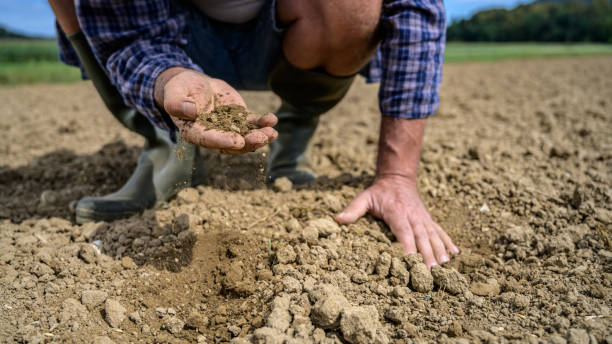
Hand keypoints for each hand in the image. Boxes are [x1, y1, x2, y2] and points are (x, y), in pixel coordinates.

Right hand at [155, 67, 277, 153]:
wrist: (193, 85)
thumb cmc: (180, 90)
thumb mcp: (174, 94)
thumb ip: (177, 104)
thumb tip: (190, 111)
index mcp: (195, 133)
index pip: (209, 140)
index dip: (223, 141)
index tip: (237, 141)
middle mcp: (214, 135)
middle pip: (232, 144)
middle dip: (248, 143)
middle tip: (261, 138)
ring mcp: (229, 128)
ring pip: (246, 136)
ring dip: (260, 136)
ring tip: (271, 132)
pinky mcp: (239, 119)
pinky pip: (252, 123)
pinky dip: (263, 123)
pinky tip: (272, 119)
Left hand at [336, 175, 458, 267]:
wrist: (397, 178)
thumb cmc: (378, 192)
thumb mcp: (364, 198)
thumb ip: (352, 209)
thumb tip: (337, 219)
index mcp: (397, 213)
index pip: (403, 232)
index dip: (408, 246)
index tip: (411, 261)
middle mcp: (413, 216)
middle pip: (421, 237)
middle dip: (427, 254)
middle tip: (432, 270)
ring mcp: (423, 218)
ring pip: (433, 235)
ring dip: (440, 250)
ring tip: (445, 265)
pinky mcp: (428, 219)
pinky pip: (440, 231)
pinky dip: (448, 241)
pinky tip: (455, 254)